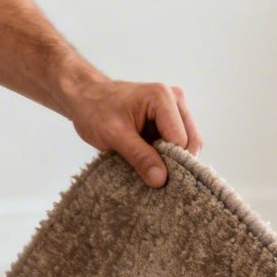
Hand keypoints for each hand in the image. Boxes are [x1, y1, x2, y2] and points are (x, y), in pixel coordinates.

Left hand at [65, 79, 202, 186]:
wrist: (85, 97)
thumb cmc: (95, 109)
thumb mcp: (114, 135)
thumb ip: (139, 157)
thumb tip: (161, 180)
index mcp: (163, 98)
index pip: (182, 140)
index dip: (171, 163)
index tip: (156, 179)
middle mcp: (175, 99)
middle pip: (191, 141)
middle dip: (175, 161)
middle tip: (153, 174)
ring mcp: (175, 108)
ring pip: (187, 144)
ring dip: (171, 158)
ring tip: (148, 163)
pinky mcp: (171, 118)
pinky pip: (178, 142)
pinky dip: (167, 154)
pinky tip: (150, 158)